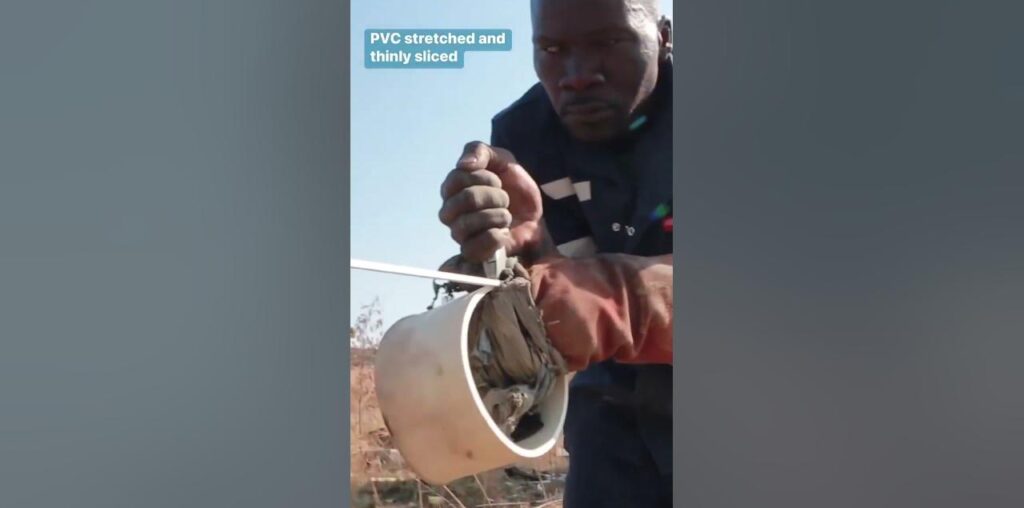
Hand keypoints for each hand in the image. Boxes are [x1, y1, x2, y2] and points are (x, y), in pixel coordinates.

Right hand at [439, 142, 545, 262]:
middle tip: (505, 199)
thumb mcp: (502, 159)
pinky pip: (475, 247)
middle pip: (466, 198)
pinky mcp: (470, 252)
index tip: (499, 181)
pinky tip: (503, 232)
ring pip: (468, 223)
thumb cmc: (513, 187)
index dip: (485, 177)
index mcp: (452, 187)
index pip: (459, 177)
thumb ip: (480, 151)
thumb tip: (463, 164)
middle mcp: (449, 211)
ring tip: (506, 216)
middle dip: (496, 196)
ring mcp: (458, 233)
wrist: (534, 216)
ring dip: (498, 216)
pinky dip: (495, 237)